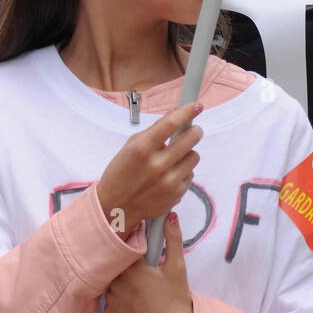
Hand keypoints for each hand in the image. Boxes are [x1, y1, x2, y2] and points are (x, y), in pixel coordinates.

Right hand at [96, 100, 202, 238]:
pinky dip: (183, 172)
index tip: (195, 106)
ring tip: (173, 158)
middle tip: (191, 131)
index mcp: (142, 148)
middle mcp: (157, 164)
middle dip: (194, 131)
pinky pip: (191, 174)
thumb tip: (176, 113)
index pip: (171, 123)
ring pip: (194, 156)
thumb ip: (154, 130)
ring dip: (187, 154)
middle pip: (191, 138)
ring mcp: (169, 181)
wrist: (116, 206)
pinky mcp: (176, 194)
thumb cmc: (121, 173)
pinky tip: (169, 175)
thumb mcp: (131, 146)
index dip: (187, 111)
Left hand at [104, 214, 193, 312]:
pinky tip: (135, 304)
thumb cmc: (177, 298)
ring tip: (140, 290)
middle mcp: (117, 284)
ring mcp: (112, 301)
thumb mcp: (177, 266)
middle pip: (117, 267)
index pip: (124, 250)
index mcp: (132, 269)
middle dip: (128, 268)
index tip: (142, 256)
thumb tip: (169, 214)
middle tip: (144, 275)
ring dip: (122, 284)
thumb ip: (172, 238)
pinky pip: (110, 302)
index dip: (132, 251)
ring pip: (112, 284)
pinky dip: (119, 301)